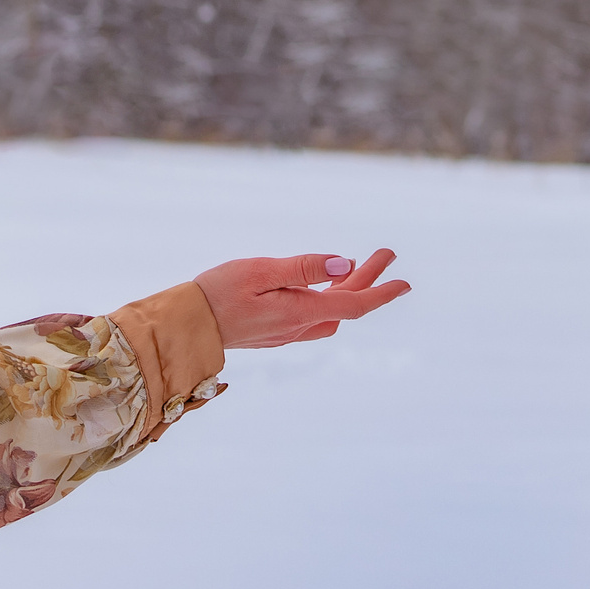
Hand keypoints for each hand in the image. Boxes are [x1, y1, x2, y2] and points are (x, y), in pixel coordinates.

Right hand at [194, 249, 409, 348]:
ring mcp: (286, 334)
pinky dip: (328, 299)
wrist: (184, 328)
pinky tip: (324, 287)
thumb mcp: (260, 270)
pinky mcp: (274, 333)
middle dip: (368, 280)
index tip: (405, 283)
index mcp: (299, 312)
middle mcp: (297, 328)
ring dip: (348, 290)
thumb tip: (343, 263)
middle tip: (385, 254)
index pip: (353, 303)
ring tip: (359, 266)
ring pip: (330, 313)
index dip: (381, 292)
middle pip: (345, 305)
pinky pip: (313, 318)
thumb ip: (303, 267)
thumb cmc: (217, 293)